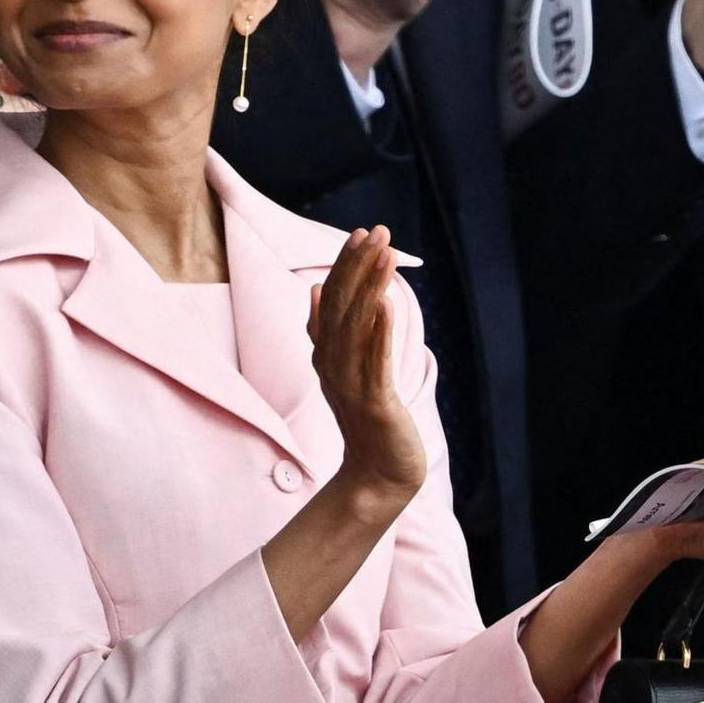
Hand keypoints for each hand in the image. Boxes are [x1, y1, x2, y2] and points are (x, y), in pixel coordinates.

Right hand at [307, 225, 425, 515]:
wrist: (378, 474)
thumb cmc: (365, 417)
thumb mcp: (344, 369)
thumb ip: (327, 330)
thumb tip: (316, 288)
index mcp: (326, 352)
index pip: (332, 299)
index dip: (345, 264)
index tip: (360, 232)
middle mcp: (333, 364)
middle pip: (341, 306)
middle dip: (358, 266)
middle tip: (375, 230)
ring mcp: (351, 383)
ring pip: (357, 327)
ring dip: (371, 287)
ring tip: (385, 254)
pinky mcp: (374, 403)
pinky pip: (375, 361)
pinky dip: (379, 331)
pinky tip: (387, 304)